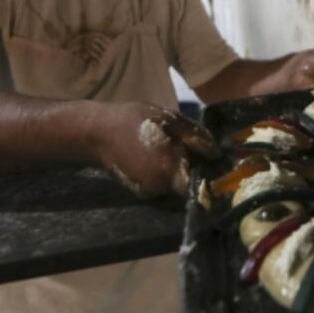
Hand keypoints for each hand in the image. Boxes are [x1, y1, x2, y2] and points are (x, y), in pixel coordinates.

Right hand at [91, 102, 219, 197]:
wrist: (96, 132)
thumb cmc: (134, 121)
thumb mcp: (170, 120)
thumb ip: (196, 137)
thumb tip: (217, 154)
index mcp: (169, 171)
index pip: (200, 186)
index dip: (210, 176)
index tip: (216, 165)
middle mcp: (160, 188)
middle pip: (188, 185)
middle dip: (193, 168)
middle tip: (191, 148)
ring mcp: (148, 192)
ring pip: (174, 184)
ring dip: (177, 169)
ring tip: (170, 147)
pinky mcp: (139, 191)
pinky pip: (161, 184)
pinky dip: (164, 172)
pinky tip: (157, 155)